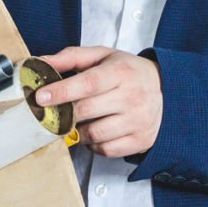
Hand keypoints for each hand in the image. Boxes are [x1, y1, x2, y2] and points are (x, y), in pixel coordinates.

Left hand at [37, 46, 162, 158]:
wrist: (167, 90)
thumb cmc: (127, 72)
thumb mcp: (103, 56)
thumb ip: (71, 57)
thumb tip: (42, 62)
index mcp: (121, 72)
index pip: (88, 83)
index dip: (62, 91)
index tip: (41, 97)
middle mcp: (132, 97)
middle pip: (87, 111)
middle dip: (65, 113)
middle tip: (55, 111)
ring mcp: (138, 121)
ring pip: (94, 134)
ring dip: (78, 130)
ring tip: (79, 120)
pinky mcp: (140, 141)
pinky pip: (106, 150)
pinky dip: (94, 144)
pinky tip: (95, 131)